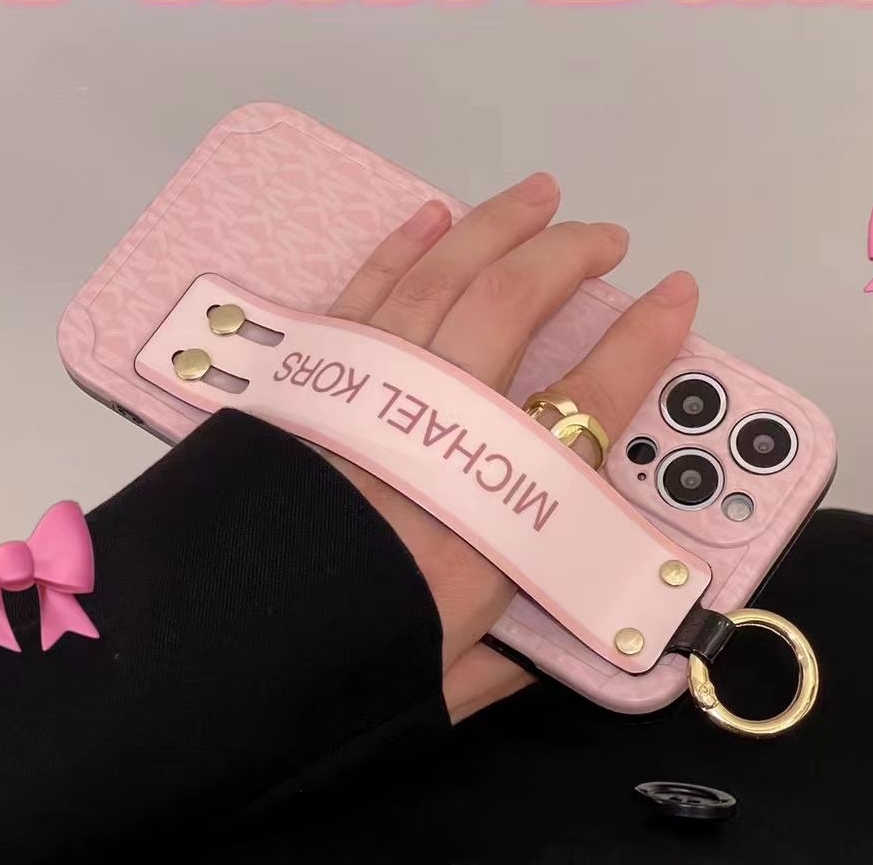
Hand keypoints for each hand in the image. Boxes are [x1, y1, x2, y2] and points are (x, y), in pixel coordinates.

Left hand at [323, 173, 698, 721]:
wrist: (198, 645)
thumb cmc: (324, 663)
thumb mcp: (444, 678)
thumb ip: (515, 653)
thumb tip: (559, 639)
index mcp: (486, 515)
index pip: (588, 404)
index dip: (643, 342)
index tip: (674, 296)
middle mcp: (431, 434)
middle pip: (511, 310)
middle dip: (569, 259)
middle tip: (606, 237)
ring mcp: (366, 392)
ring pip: (441, 279)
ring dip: (496, 227)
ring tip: (538, 196)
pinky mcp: (311, 379)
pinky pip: (367, 292)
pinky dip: (403, 247)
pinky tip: (432, 216)